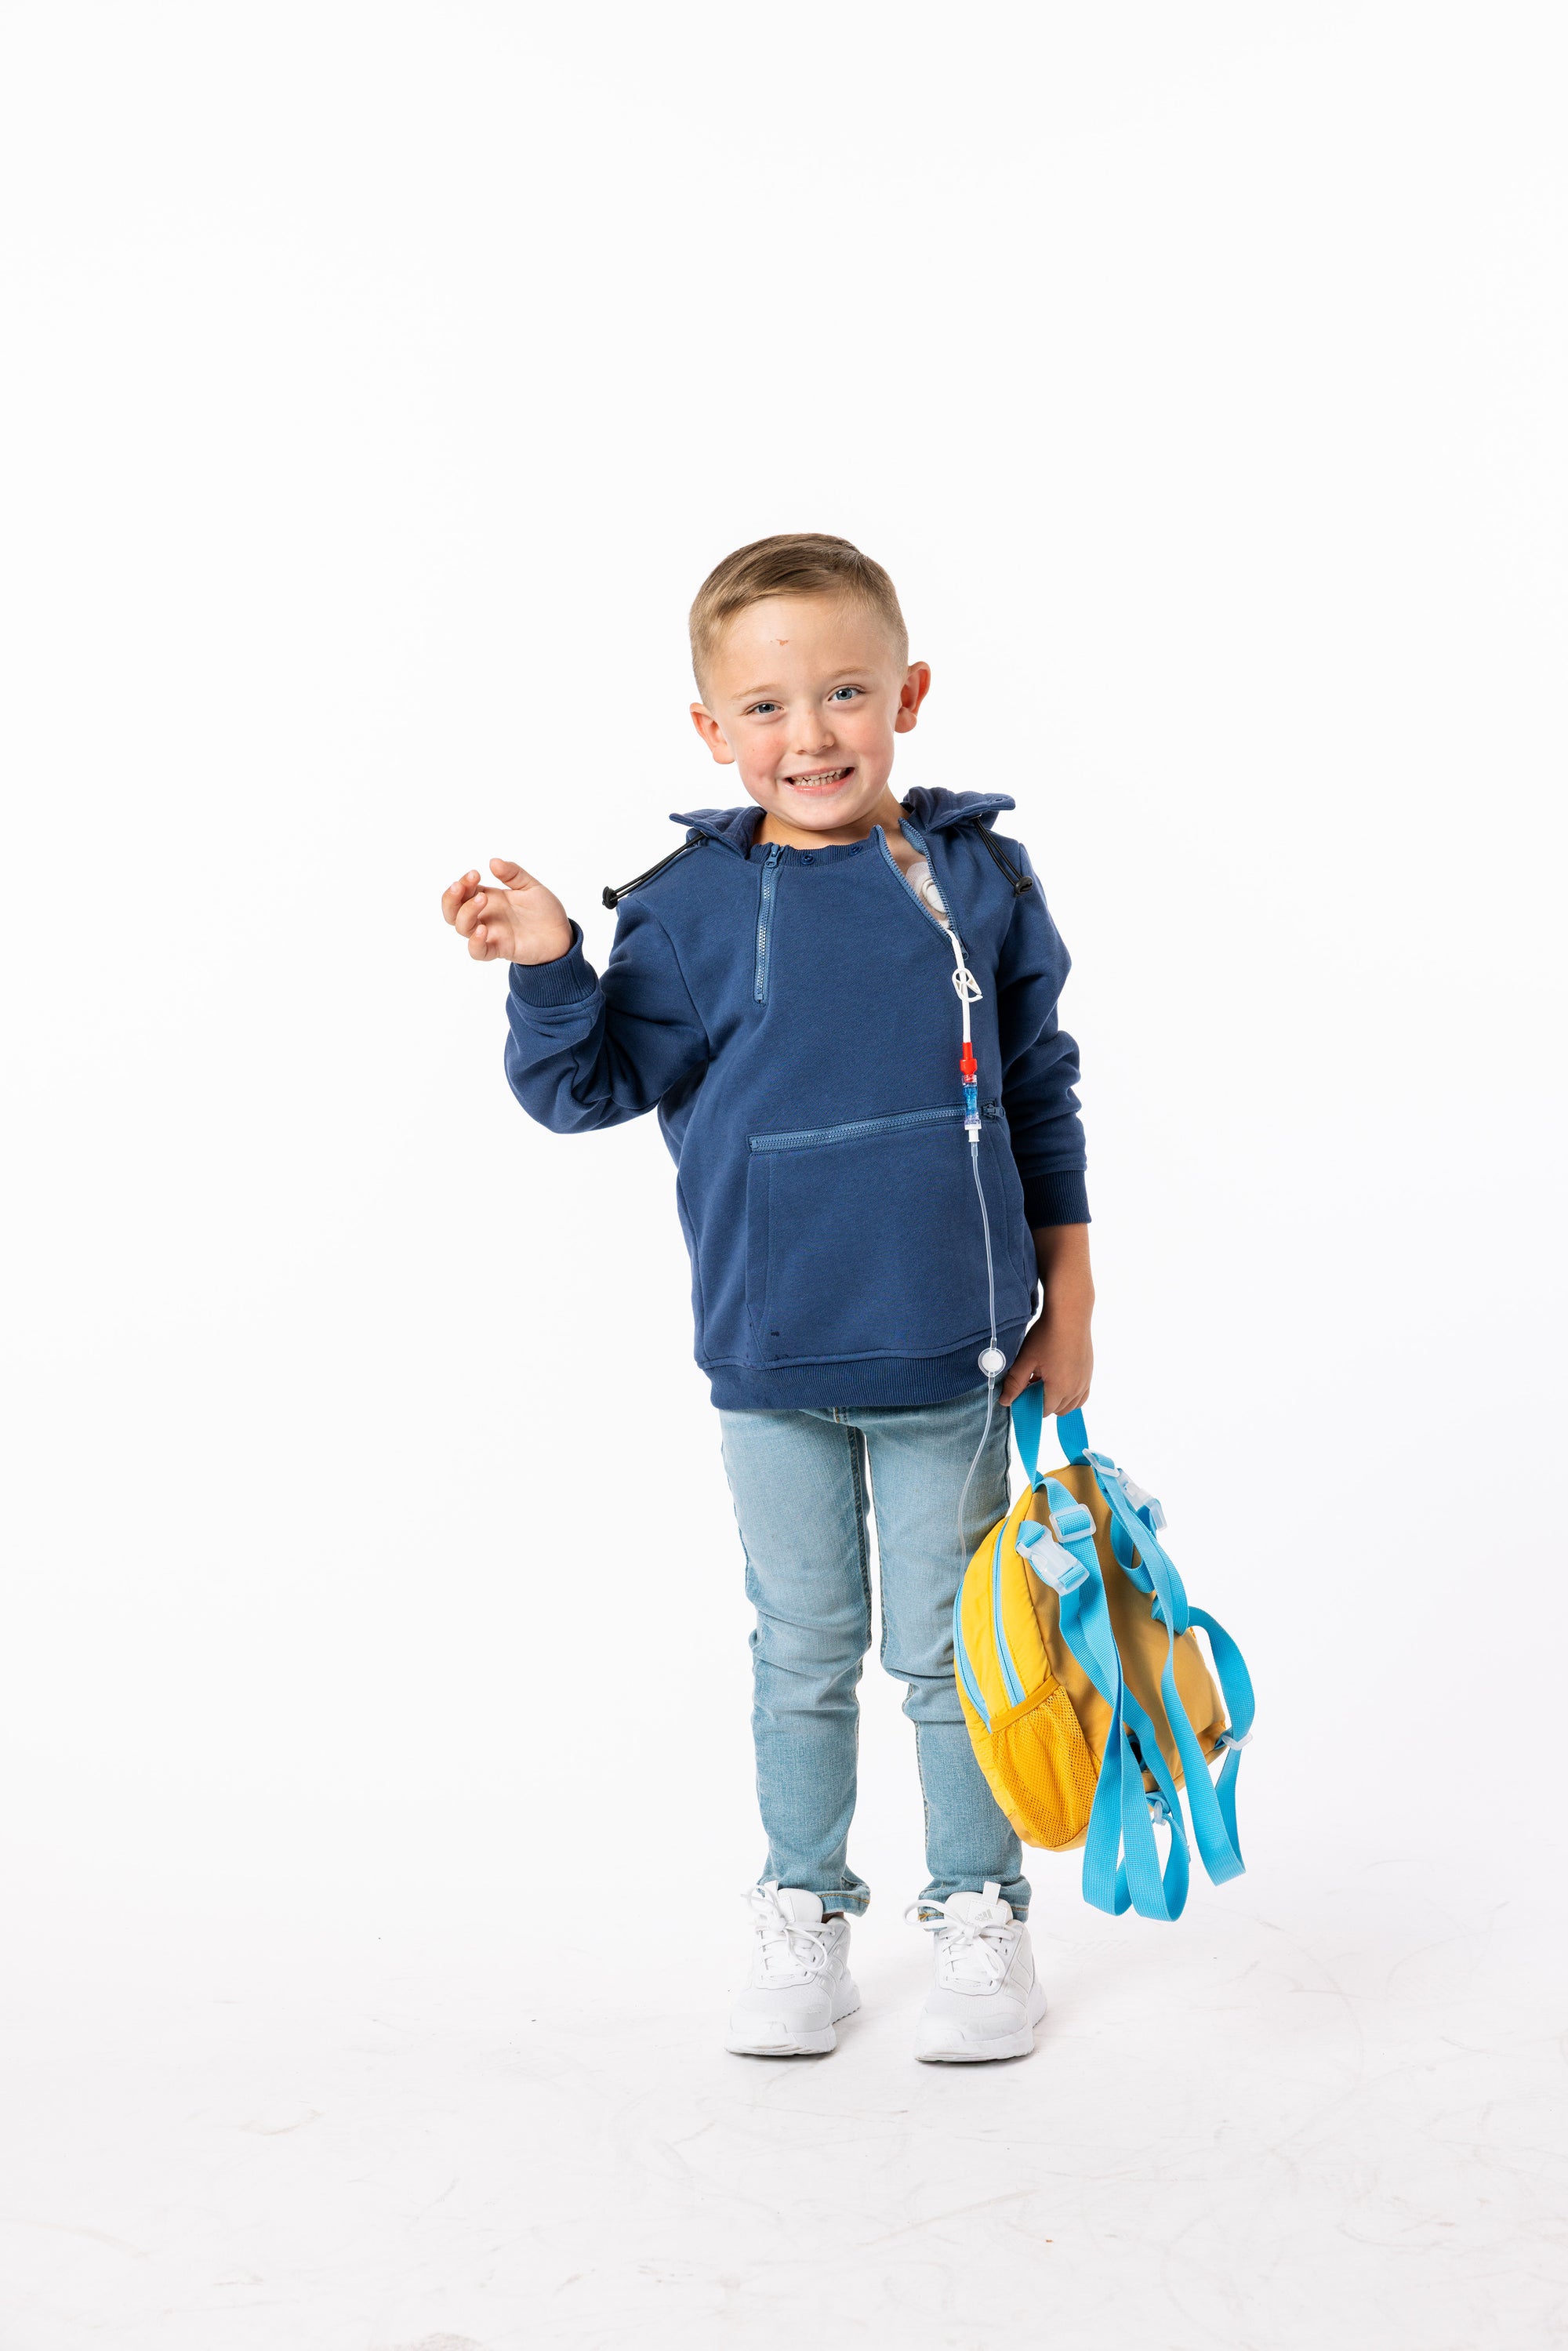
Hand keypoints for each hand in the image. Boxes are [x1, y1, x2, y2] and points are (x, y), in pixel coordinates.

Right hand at [441, 859, 573, 964]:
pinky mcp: (499, 949)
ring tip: (482, 899)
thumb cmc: (544, 912)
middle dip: (451, 897)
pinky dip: (475, 942)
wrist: (561, 935)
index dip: (463, 882)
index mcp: (489, 899)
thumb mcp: (530, 886)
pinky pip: (478, 951)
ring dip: (466, 912)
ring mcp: (490, 933)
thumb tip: (493, 862)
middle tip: (462, 885)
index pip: (463, 891)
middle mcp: (485, 916)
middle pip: (452, 910)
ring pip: (461, 927)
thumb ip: (513, 874)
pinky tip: (483, 929)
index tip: (475, 873)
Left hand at [1000, 1223, 1093, 1409]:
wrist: (1070, 1315)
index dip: (1030, 1404)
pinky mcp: (1089, 1372)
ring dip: (1057, 1398)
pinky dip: (1070, 1393)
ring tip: (1044, 1378)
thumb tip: (1005, 1402)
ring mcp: (1085, 1381)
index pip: (1043, 1410)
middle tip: (1031, 1382)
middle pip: (1058, 1409)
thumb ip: (1015, 1383)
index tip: (1021, 1392)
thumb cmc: (1046, 1336)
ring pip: (1071, 1404)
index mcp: (1060, 1389)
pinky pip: (1082, 1394)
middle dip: (1043, 1401)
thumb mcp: (1026, 1360)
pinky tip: (1059, 1377)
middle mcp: (1076, 1389)